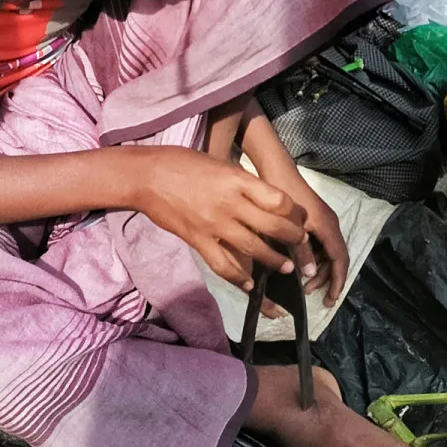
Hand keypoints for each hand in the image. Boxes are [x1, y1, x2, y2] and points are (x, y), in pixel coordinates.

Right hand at [132, 147, 307, 291]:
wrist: (146, 176)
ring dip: (273, 260)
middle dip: (292, 239)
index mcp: (238, 180)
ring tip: (286, 267)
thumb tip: (264, 196)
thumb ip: (242, 182)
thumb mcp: (221, 163)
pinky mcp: (198, 241)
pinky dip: (239, 277)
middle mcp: (230, 203)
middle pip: (272, 226)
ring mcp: (214, 224)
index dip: (293, 212)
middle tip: (300, 244)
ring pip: (253, 248)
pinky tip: (250, 283)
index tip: (298, 218)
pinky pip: (223, 264)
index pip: (279, 200)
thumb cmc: (184, 162)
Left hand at [292, 191, 349, 304]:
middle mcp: (331, 225)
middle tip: (309, 293)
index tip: (331, 299)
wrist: (277, 171)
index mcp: (328, 227)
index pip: (340, 259)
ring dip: (319, 269)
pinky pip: (321, 244)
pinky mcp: (315, 220)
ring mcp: (324, 221)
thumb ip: (301, 250)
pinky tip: (301, 265)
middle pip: (336, 258)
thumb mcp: (290, 227)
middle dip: (326, 278)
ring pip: (328, 252)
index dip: (338, 280)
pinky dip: (314, 258)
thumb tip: (309, 274)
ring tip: (303, 283)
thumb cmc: (283, 196)